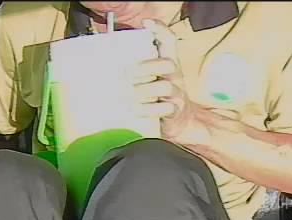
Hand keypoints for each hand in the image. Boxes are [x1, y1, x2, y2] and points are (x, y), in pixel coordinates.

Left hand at [135, 20, 204, 144]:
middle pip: (168, 64)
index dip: (160, 29)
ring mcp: (178, 94)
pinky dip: (146, 109)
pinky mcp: (176, 111)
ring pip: (165, 86)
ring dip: (143, 89)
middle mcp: (176, 77)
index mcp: (169, 64)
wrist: (183, 124)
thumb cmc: (160, 98)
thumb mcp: (153, 79)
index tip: (146, 23)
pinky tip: (134, 109)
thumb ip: (138, 70)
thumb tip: (108, 65)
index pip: (169, 41)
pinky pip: (164, 108)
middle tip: (126, 75)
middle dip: (146, 66)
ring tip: (127, 94)